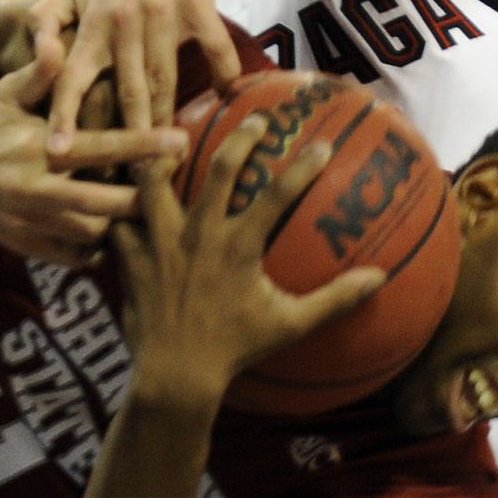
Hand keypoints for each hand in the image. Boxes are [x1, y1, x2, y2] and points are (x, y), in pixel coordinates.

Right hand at [0, 59, 188, 266]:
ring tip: (145, 210)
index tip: (180, 141)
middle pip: (105, 202)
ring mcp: (32, 222)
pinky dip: (98, 251)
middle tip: (171, 187)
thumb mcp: (6, 94)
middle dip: (143, 198)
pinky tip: (110, 234)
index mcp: (39, 147)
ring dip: (121, 224)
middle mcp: (37, 188)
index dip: (143, 144)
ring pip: (93, 233)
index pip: (101, 146)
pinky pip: (74, 258)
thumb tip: (57, 42)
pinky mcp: (28, 246)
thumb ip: (39, 73)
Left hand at [44, 0, 242, 147]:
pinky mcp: (199, 4)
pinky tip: (229, 97)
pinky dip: (223, 75)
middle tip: (133, 177)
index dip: (63, 115)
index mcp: (94, 23)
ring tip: (172, 155)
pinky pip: (214, 50)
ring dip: (170, 119)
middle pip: (127, 91)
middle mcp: (123, 21)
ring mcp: (162, 13)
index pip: (71, 76)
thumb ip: (50, 22)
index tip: (58, 152)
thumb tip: (38, 61)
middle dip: (129, 137)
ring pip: (167, 78)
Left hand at [114, 115, 383, 400]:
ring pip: (154, 181)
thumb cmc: (234, 350)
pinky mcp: (132, 258)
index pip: (279, 194)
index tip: (324, 144)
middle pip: (219, 168)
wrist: (175, 377)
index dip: (305, 166)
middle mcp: (199, 235)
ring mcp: (161, 243)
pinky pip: (119, 219)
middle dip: (240, 136)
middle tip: (256, 120)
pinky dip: (121, 205)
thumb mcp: (289, 325)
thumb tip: (378, 280)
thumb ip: (334, 300)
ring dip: (163, 157)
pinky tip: (124, 193)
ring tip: (173, 142)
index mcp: (238, 247)